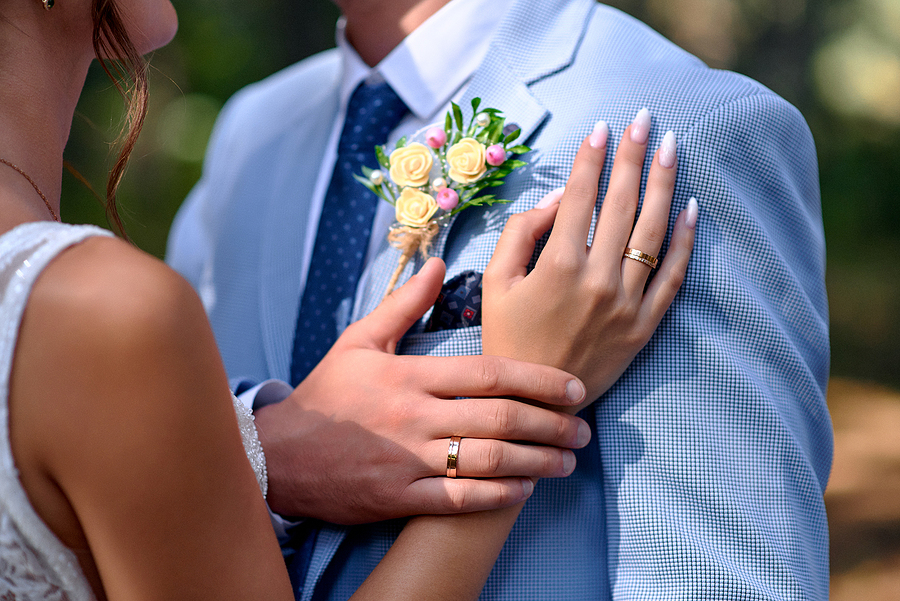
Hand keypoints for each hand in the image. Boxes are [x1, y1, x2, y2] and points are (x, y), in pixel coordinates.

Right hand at [254, 258, 590, 523]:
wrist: (281, 456)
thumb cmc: (326, 395)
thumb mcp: (359, 340)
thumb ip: (404, 303)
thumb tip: (439, 262)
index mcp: (409, 375)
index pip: (488, 375)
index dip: (538, 380)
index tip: (572, 387)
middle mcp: (415, 418)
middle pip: (499, 420)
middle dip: (550, 425)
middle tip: (583, 429)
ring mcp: (409, 461)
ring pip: (487, 462)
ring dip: (536, 463)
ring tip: (567, 462)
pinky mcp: (401, 497)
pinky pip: (460, 500)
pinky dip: (497, 495)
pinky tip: (525, 490)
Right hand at [482, 110, 696, 407]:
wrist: (537, 403)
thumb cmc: (509, 338)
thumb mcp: (495, 283)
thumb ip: (522, 233)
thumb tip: (560, 198)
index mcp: (557, 267)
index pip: (581, 197)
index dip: (592, 158)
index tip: (601, 127)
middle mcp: (598, 280)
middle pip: (622, 204)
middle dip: (632, 155)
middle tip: (642, 118)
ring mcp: (628, 303)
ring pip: (654, 232)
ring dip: (663, 183)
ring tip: (670, 146)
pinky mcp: (646, 325)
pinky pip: (674, 276)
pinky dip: (686, 240)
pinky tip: (692, 207)